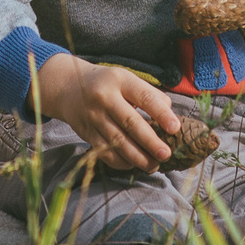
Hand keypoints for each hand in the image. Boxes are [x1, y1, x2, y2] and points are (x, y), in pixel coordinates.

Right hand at [35, 52, 178, 169]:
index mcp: (120, 80)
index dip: (161, 113)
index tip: (175, 128)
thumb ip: (149, 94)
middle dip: (150, 142)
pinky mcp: (86, 133)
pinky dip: (120, 162)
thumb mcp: (127, 79)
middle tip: (165, 154)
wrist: (69, 88)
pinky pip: (104, 152)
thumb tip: (170, 116)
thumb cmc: (108, 84)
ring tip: (154, 166)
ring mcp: (93, 116)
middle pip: (130, 123)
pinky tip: (133, 165)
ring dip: (137, 157)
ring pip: (117, 141)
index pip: (144, 97)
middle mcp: (104, 98)